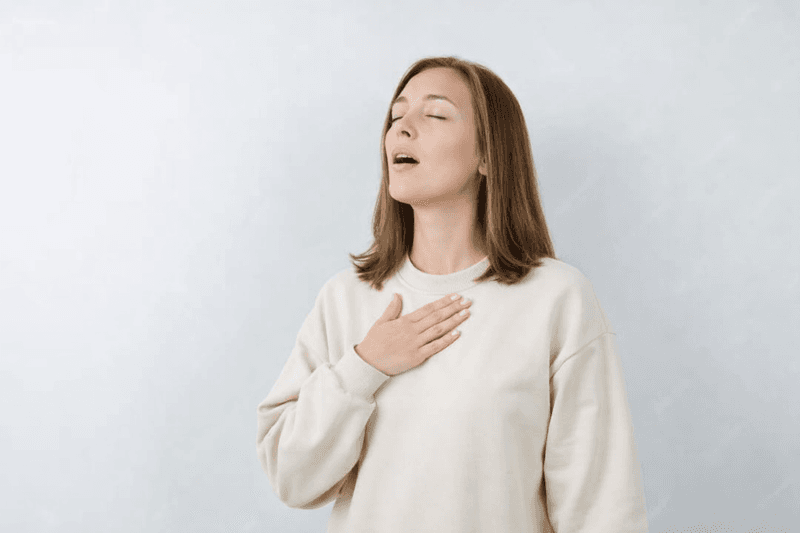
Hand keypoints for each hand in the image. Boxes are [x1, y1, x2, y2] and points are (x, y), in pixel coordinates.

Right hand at [355, 293, 472, 375]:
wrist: (368, 362)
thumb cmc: (374, 342)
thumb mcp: (381, 322)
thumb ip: (392, 309)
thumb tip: (397, 295)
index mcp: (405, 321)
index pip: (428, 308)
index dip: (443, 301)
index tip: (455, 296)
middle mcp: (412, 330)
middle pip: (437, 316)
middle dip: (453, 308)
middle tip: (467, 302)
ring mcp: (415, 343)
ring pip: (438, 329)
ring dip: (454, 321)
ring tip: (466, 314)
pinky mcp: (417, 356)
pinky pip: (435, 347)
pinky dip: (446, 340)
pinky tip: (457, 334)